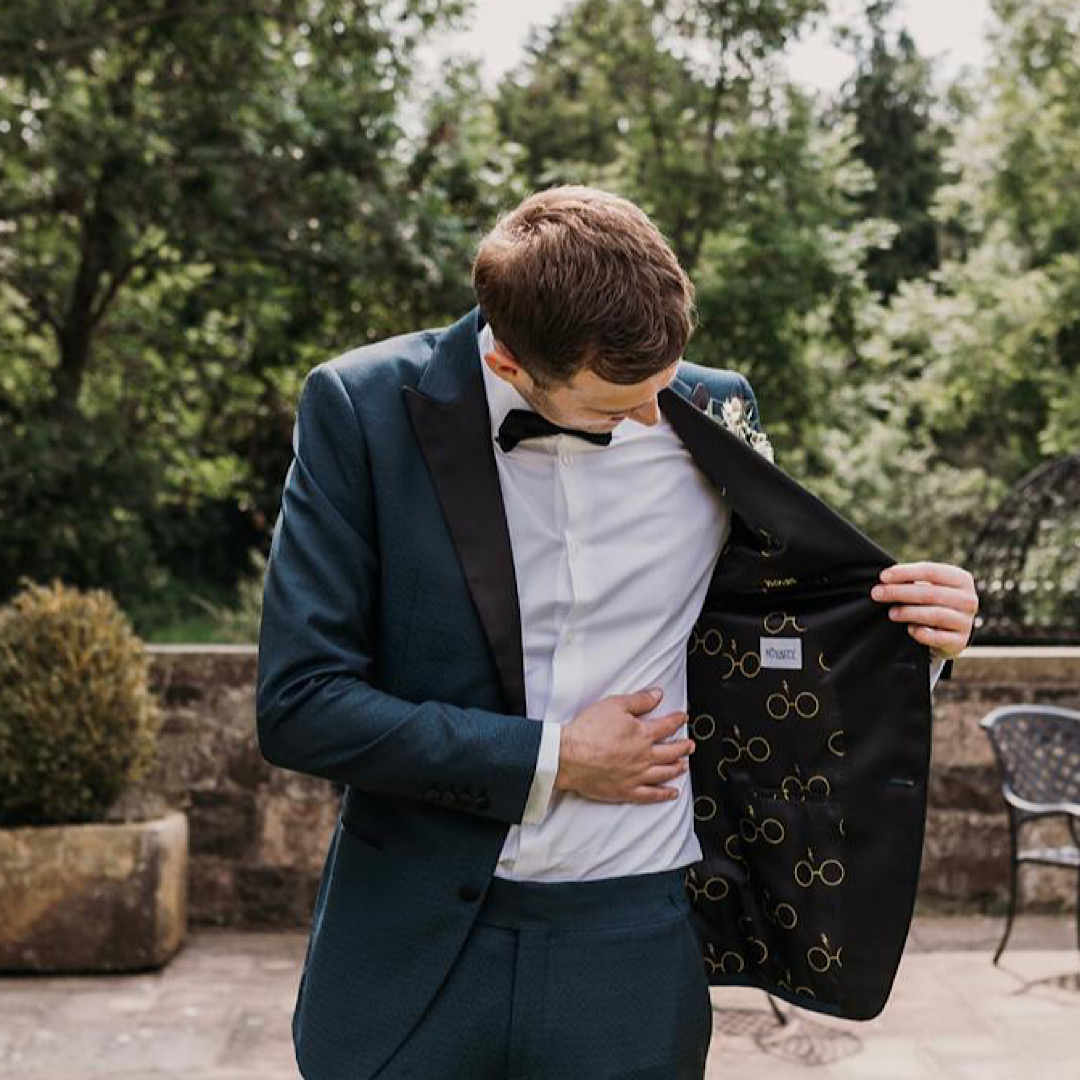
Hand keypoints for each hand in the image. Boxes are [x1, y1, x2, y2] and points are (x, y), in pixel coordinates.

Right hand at [555, 686, 694, 803]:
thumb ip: (639, 701)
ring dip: (677, 767)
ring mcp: (637, 776)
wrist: (569, 756)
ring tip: (684, 765)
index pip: (667, 726)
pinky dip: (665, 794)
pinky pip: (652, 794)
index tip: (683, 718)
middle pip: (671, 751)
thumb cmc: (588, 730)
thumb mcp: (614, 705)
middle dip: (683, 747)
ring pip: (665, 772)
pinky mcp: (627, 791)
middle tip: (690, 745)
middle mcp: (644, 756)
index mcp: (642, 734)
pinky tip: (672, 792)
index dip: (677, 720)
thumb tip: (657, 695)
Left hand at [870, 561, 977, 660]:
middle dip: (899, 592)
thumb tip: (885, 580)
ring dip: (909, 612)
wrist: (948, 634)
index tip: (883, 577)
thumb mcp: (927, 587)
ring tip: (891, 613)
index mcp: (961, 579)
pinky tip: (910, 630)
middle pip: (930, 593)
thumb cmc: (932, 603)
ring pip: (935, 614)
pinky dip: (922, 633)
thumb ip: (912, 581)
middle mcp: (968, 599)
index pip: (931, 571)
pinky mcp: (960, 642)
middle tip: (877, 594)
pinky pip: (939, 638)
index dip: (905, 573)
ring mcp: (966, 622)